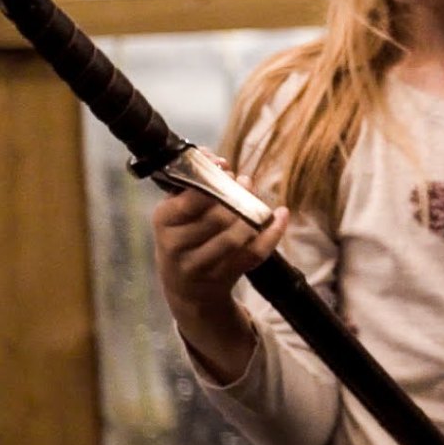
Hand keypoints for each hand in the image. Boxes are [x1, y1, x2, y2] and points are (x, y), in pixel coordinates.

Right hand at [152, 168, 287, 382]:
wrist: (186, 286)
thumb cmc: (183, 235)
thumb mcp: (176, 210)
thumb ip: (193, 181)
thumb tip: (215, 157)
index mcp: (163, 221)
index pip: (192, 199)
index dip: (215, 182)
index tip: (226, 171)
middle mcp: (176, 246)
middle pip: (218, 217)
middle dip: (238, 196)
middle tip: (245, 183)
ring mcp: (200, 266)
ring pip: (236, 237)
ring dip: (253, 215)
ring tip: (256, 201)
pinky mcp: (223, 277)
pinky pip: (254, 254)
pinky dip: (272, 234)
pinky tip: (280, 216)